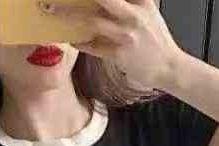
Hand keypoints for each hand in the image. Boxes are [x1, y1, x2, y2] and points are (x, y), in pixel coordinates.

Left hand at [39, 0, 182, 90]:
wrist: (169, 66)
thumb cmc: (155, 38)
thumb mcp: (147, 11)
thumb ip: (130, 1)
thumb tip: (103, 2)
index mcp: (140, 0)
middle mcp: (133, 14)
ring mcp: (126, 34)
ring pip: (92, 20)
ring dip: (68, 15)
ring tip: (50, 11)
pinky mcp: (120, 53)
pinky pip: (94, 46)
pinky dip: (80, 42)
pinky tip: (70, 39)